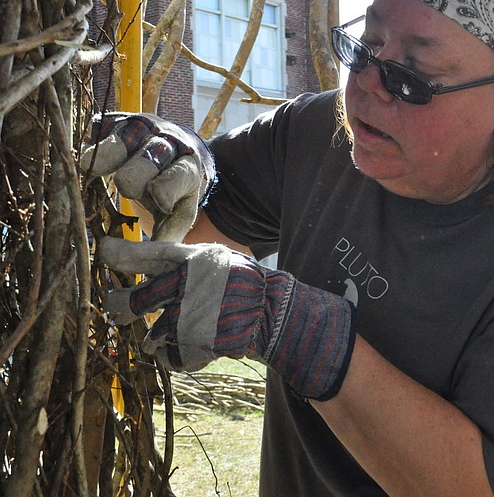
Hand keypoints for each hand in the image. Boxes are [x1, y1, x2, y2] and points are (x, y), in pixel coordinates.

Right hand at [81, 112, 214, 241]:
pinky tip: (84, 157)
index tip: (156, 205)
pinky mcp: (117, 121)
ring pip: (119, 142)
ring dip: (104, 158)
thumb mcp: (180, 212)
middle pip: (145, 162)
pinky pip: (100, 128)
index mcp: (188, 167)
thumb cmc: (175, 191)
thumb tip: (136, 261)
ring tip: (89, 172)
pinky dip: (90, 143)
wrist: (177, 151)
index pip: (176, 178)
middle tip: (128, 191)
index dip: (164, 193)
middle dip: (134, 179)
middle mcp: (166, 143)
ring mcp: (141, 129)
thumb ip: (165, 235)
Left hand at [98, 237, 355, 400]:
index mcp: (193, 261)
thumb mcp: (218, 261)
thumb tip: (146, 267)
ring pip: (153, 333)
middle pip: (136, 300)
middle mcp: (187, 286)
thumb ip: (184, 263)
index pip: (150, 255)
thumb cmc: (244, 284)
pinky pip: (170, 357)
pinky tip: (184, 349)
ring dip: (155, 337)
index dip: (124, 255)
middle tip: (113, 307)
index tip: (103, 252)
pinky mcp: (197, 343)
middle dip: (119, 305)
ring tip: (163, 336)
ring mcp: (191, 316)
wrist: (275, 313)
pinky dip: (173, 356)